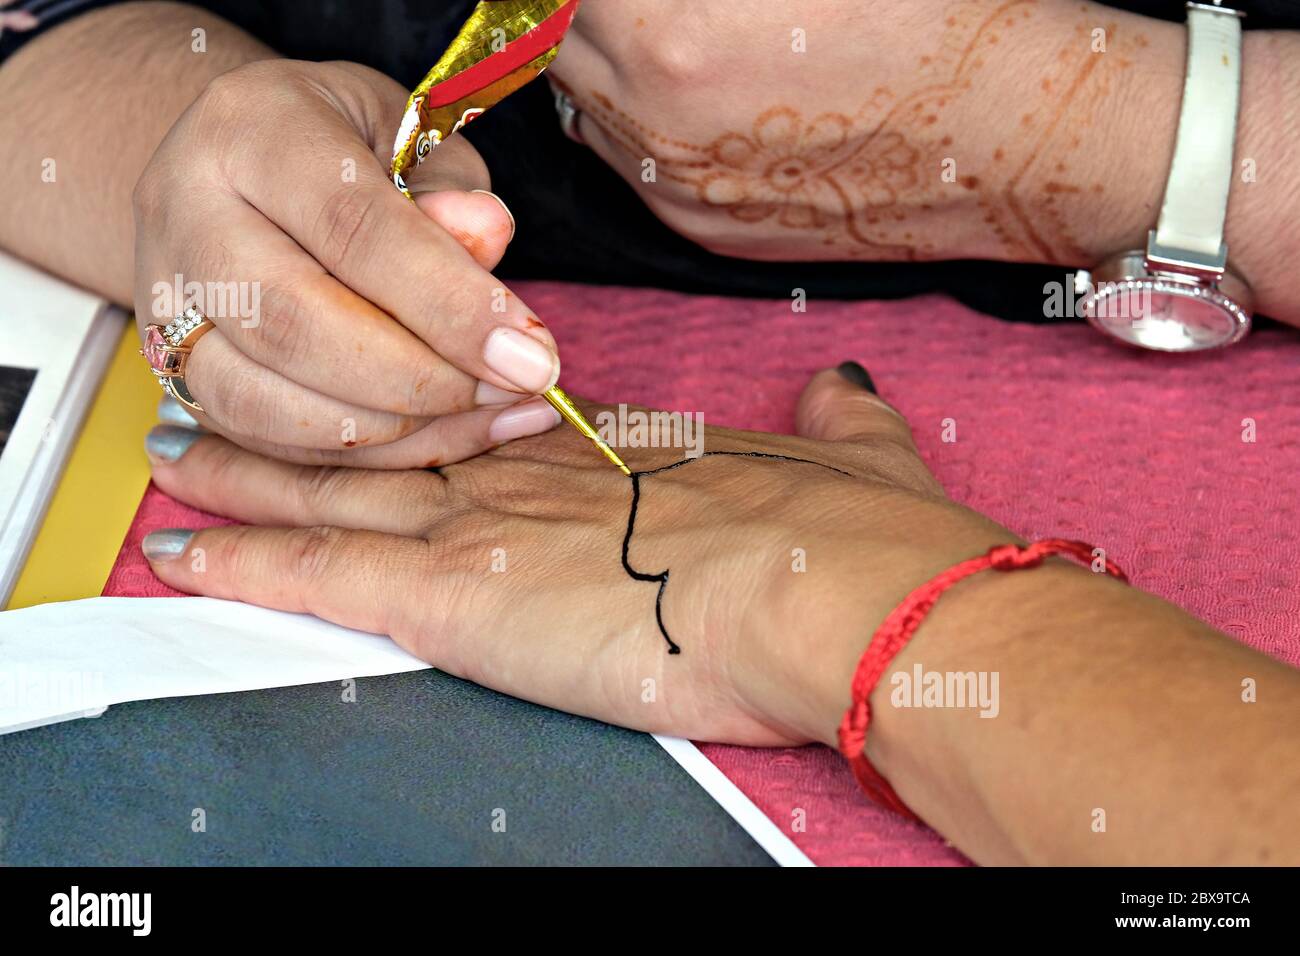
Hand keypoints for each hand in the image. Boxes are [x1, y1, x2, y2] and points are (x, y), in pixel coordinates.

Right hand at [133, 58, 562, 467]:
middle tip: (511, 392)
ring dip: (390, 430)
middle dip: (420, 379)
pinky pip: (261, 440)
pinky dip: (357, 456)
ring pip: (264, 401)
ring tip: (485, 416)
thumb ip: (450, 189)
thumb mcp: (410, 135)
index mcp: (249, 128)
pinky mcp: (170, 370)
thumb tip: (485, 237)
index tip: (532, 356)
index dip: (451, 305)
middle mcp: (183, 211)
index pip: (355, 229)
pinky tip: (438, 439)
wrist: (242, 168)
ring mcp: (159, 299)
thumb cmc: (346, 147)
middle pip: (295, 325)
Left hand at [140, 364, 1016, 746]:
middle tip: (235, 393)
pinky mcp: (461, 598)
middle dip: (313, 419)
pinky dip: (248, 562)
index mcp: (616, 455)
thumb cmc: (855, 539)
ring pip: (337, 492)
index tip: (392, 386)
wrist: (842, 590)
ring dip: (253, 476)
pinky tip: (187, 556)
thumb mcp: (851, 459)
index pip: (493, 421)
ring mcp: (491, 529)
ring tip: (182, 456)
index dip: (432, 403)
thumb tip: (842, 391)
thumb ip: (834, 424)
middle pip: (394, 439)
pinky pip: (325, 575)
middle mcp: (537, 476)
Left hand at [552, 0, 1293, 321]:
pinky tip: (701, 84)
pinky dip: (637, 116)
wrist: (1017, 136)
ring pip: (582, 103)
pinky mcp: (703, 233)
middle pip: (550, 38)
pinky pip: (628, 163)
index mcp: (669, 28)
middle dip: (574, 0)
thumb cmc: (936, 18)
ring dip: (597, 53)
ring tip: (662, 22)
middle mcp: (651, 123)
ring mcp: (673, 190)